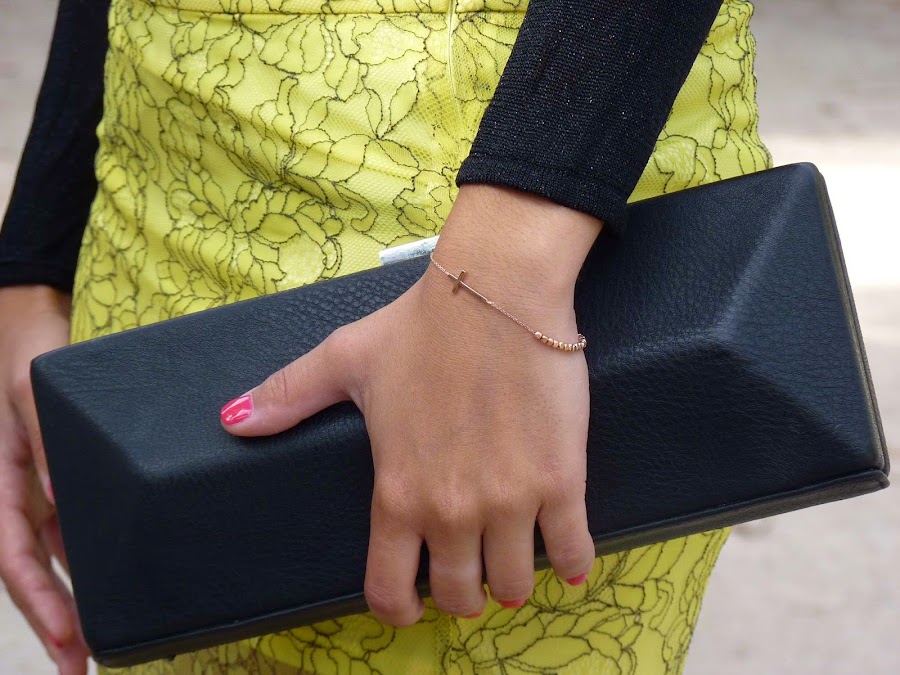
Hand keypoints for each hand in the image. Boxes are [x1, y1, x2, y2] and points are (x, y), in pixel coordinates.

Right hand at [0, 285, 89, 673]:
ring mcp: (39, 484)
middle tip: (87, 664)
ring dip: (75, 593)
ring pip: (55, 553)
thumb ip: (48, 442)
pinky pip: (72, 524)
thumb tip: (61, 500)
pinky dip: (87, 554)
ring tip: (103, 635)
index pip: (15, 559)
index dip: (41, 606)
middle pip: (35, 569)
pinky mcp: (61, 470)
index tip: (70, 644)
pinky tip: (112, 573)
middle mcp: (18, 489)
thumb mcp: (29, 393)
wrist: (27, 318)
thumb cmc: (24, 351)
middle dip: (57, 620)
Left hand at [221, 184, 603, 623]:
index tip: (411, 607)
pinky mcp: (561, 481)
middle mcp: (451, 510)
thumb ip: (287, 396)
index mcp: (397, 492)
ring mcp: (510, 501)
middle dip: (462, 595)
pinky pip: (574, 551)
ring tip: (513, 562)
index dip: (399, 608)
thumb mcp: (345, 360)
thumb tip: (232, 421)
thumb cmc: (421, 327)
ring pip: (515, 583)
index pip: (389, 588)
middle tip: (468, 576)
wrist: (497, 293)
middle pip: (460, 595)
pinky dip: (573, 564)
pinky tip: (567, 559)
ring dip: (512, 582)